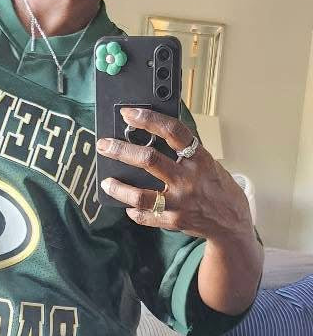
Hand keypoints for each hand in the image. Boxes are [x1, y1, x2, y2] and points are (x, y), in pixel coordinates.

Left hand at [97, 106, 252, 241]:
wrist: (232, 222)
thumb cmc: (217, 187)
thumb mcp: (207, 162)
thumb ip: (183, 151)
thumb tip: (150, 133)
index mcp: (199, 159)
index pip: (172, 131)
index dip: (148, 118)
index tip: (129, 113)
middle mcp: (188, 179)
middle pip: (148, 160)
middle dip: (120, 150)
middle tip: (104, 145)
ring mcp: (180, 202)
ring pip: (140, 195)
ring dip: (118, 188)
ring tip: (107, 182)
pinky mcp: (173, 221)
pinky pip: (145, 215)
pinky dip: (133, 210)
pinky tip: (127, 205)